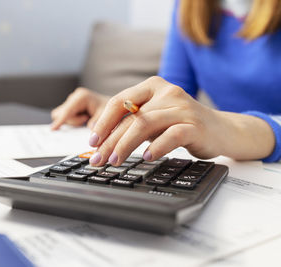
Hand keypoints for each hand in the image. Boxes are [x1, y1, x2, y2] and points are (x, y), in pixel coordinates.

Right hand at [51, 87, 108, 129]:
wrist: (112, 106)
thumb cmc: (110, 110)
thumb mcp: (106, 116)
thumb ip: (98, 122)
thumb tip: (90, 128)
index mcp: (81, 96)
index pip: (67, 110)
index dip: (60, 120)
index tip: (53, 129)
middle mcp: (74, 97)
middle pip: (61, 113)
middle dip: (72, 121)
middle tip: (86, 119)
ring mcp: (71, 101)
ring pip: (60, 115)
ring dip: (73, 121)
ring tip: (86, 118)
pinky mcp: (70, 106)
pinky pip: (64, 116)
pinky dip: (72, 121)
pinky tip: (83, 118)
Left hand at [88, 76, 274, 165]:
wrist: (222, 130)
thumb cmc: (181, 125)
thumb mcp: (153, 120)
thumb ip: (131, 124)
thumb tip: (100, 142)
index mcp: (151, 87)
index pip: (119, 102)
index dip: (102, 123)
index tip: (92, 142)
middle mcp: (166, 92)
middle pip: (130, 116)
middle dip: (109, 140)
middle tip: (97, 159)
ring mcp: (181, 107)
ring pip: (146, 124)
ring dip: (126, 145)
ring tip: (114, 161)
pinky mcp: (195, 124)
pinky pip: (172, 135)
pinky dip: (157, 147)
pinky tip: (147, 157)